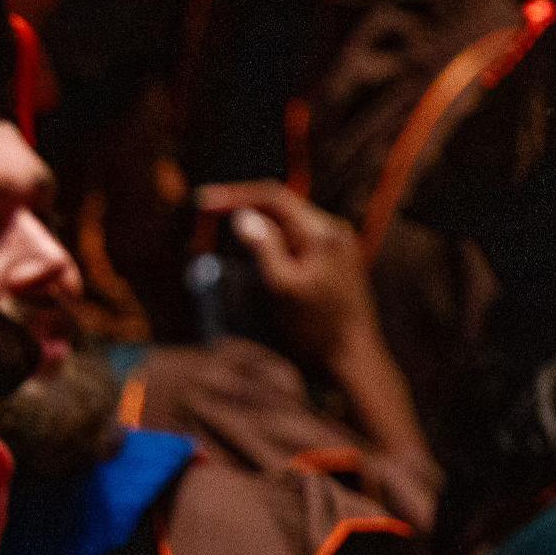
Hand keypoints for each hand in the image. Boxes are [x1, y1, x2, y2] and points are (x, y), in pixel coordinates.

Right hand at [197, 180, 376, 367]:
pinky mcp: (336, 263)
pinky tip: (259, 259)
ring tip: (229, 242)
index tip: (203, 202)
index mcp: (322, 233)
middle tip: (209, 216)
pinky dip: (274, 244)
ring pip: (289, 225)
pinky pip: (299, 241)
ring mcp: (338, 247)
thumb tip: (243, 217)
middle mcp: (334, 232)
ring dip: (259, 228)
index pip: (273, 197)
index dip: (234, 195)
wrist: (352, 359)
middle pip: (281, 207)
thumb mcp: (282, 288)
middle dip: (245, 209)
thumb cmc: (316, 329)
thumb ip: (264, 248)